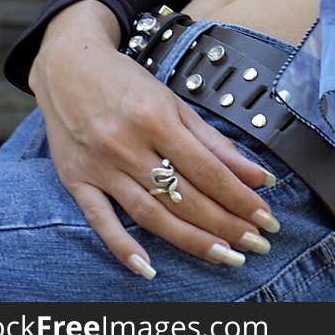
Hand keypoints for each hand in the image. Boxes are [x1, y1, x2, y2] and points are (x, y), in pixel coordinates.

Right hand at [29, 1, 277, 279]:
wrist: (68, 65)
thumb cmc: (125, 82)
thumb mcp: (172, 101)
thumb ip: (213, 141)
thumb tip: (256, 174)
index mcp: (156, 118)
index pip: (207, 170)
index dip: (239, 197)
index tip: (265, 217)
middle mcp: (128, 145)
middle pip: (183, 196)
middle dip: (224, 224)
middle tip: (255, 245)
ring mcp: (100, 166)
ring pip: (150, 214)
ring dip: (190, 240)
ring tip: (224, 257)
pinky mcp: (76, 181)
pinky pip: (99, 220)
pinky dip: (122, 246)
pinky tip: (148, 268)